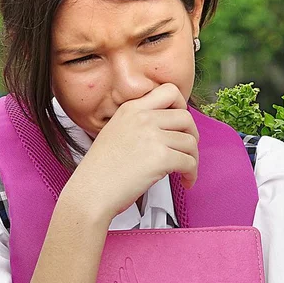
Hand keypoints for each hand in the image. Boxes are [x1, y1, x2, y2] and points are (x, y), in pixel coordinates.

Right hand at [61, 83, 198, 222]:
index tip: (179, 123)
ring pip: (190, 142)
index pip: (169, 91)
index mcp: (131, 108)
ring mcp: (152, 136)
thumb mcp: (115, 131)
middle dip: (192, 135)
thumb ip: (139, 123)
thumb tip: (169, 128)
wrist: (91, 191)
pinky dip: (191, 174)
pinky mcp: (160, 157)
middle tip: (187, 150)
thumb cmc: (101, 169)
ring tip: (185, 171)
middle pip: (186, 117)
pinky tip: (185, 181)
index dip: (181, 106)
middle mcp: (143, 118)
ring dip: (192, 158)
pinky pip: (189, 162)